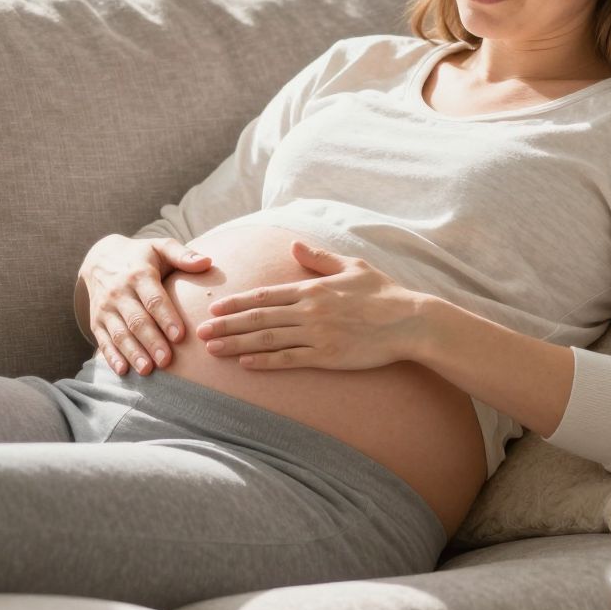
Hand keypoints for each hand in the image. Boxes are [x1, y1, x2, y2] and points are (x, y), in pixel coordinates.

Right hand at [80, 235, 210, 374]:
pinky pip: (103, 341)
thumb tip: (208, 262)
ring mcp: (106, 309)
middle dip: (152, 341)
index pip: (154, 299)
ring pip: (120, 334)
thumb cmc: (141, 257)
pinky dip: (111, 357)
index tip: (180, 336)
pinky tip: (123, 371)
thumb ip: (183, 255)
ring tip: (148, 370)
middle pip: (137, 320)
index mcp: (139, 274)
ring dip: (133, 353)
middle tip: (167, 360)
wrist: (100, 260)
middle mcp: (119, 292)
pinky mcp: (96, 322)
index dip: (166, 318)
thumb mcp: (160, 247)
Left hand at [196, 239, 429, 371]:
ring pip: (268, 339)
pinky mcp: (327, 356)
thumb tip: (295, 246)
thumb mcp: (352, 266)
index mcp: (313, 289)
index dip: (236, 303)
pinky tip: (246, 363)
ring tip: (214, 350)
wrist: (409, 321)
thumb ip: (320, 259)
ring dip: (237, 344)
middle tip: (201, 332)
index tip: (215, 308)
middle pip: (258, 318)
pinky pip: (289, 359)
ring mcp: (317, 335)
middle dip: (226, 325)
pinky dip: (266, 361)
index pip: (265, 296)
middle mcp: (309, 311)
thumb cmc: (383, 292)